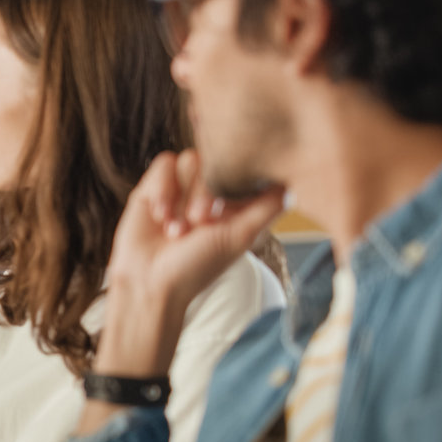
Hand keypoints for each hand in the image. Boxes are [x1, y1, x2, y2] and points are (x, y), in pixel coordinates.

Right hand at [98, 150, 286, 375]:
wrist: (150, 282)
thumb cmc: (196, 267)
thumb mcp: (239, 237)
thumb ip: (268, 207)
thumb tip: (292, 180)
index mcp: (232, 203)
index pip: (242, 169)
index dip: (233, 185)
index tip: (223, 215)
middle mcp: (207, 192)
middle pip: (215, 161)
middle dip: (205, 194)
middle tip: (198, 223)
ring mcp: (181, 187)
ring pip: (190, 159)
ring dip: (183, 194)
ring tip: (176, 228)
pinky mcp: (153, 186)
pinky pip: (165, 163)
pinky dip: (163, 189)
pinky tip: (160, 216)